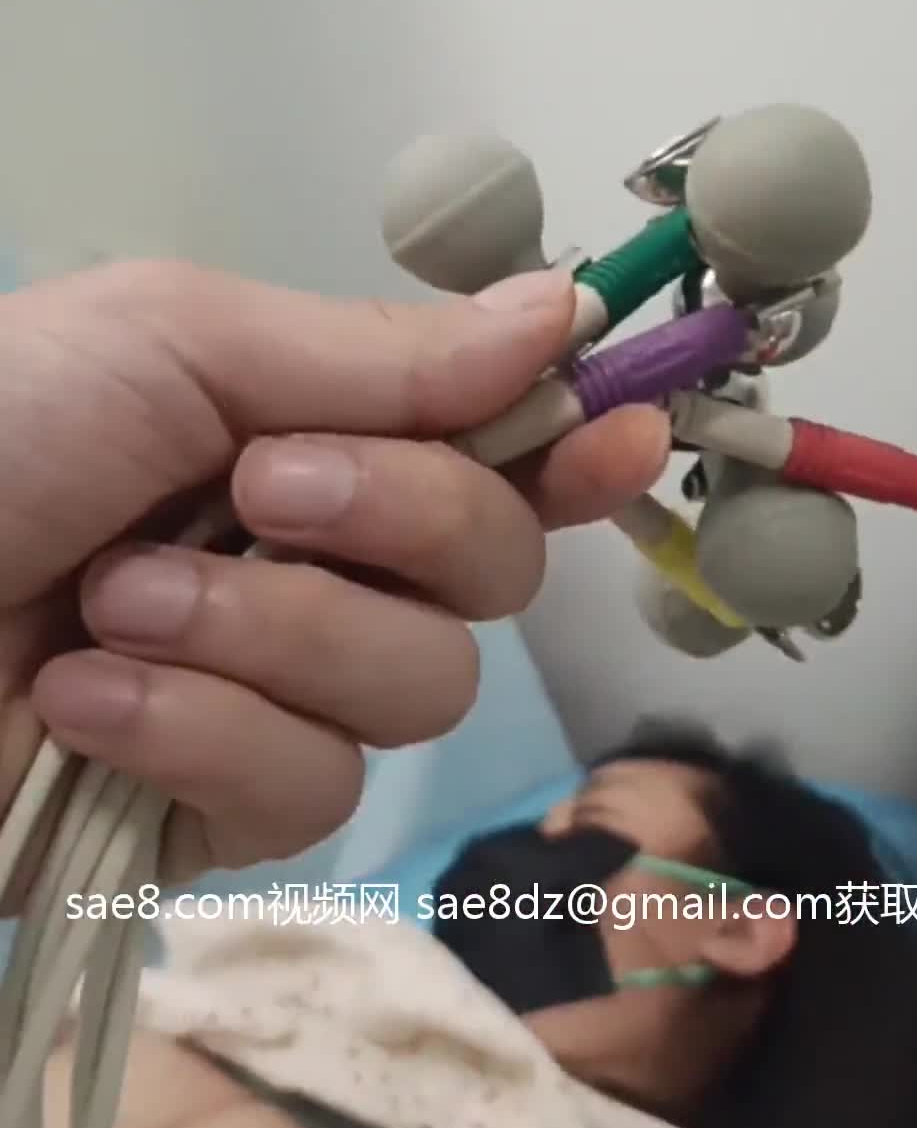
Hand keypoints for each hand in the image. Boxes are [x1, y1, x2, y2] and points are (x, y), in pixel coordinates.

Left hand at [0, 260, 668, 890]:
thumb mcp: (178, 341)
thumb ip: (381, 355)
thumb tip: (563, 309)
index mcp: (313, 434)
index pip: (496, 451)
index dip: (576, 448)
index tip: (621, 437)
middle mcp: (318, 563)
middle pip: (493, 576)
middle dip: (398, 528)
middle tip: (261, 492)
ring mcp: (272, 695)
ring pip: (417, 692)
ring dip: (266, 636)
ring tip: (116, 604)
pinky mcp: (213, 817)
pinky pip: (305, 792)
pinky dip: (195, 736)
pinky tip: (85, 702)